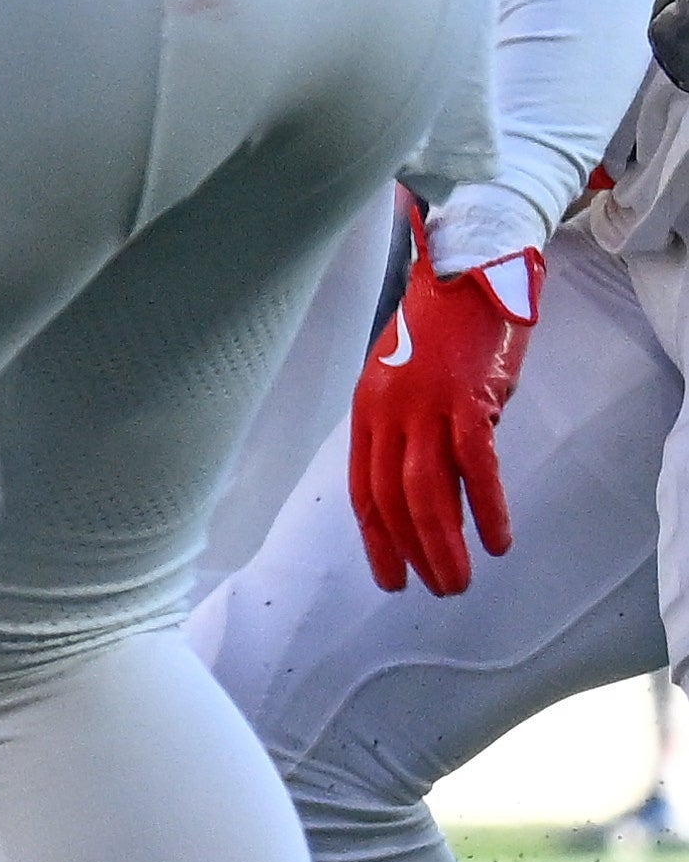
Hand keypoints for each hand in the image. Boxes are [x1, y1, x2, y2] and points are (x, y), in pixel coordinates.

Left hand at [351, 233, 536, 597]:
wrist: (467, 271)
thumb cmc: (444, 326)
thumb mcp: (412, 380)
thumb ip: (420, 430)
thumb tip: (446, 480)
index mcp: (367, 412)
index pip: (364, 491)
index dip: (377, 539)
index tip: (391, 577)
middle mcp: (386, 414)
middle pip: (391, 500)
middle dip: (412, 553)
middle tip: (437, 589)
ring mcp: (423, 408)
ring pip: (426, 493)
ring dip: (444, 544)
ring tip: (460, 580)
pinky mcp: (464, 400)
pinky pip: (473, 467)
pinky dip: (485, 508)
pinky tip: (496, 540)